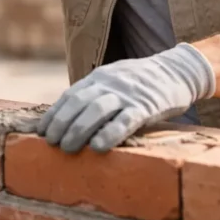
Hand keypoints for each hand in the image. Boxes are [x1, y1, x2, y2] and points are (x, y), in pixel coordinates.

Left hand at [37, 43, 215, 152]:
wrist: (178, 70)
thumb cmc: (141, 83)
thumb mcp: (114, 80)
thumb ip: (95, 94)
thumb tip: (70, 118)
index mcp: (99, 78)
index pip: (70, 96)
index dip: (54, 114)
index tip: (42, 131)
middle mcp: (109, 83)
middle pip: (78, 103)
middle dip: (61, 124)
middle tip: (51, 143)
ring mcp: (128, 94)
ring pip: (97, 110)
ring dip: (79, 130)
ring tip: (67, 148)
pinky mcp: (146, 106)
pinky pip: (125, 120)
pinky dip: (110, 133)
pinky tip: (98, 147)